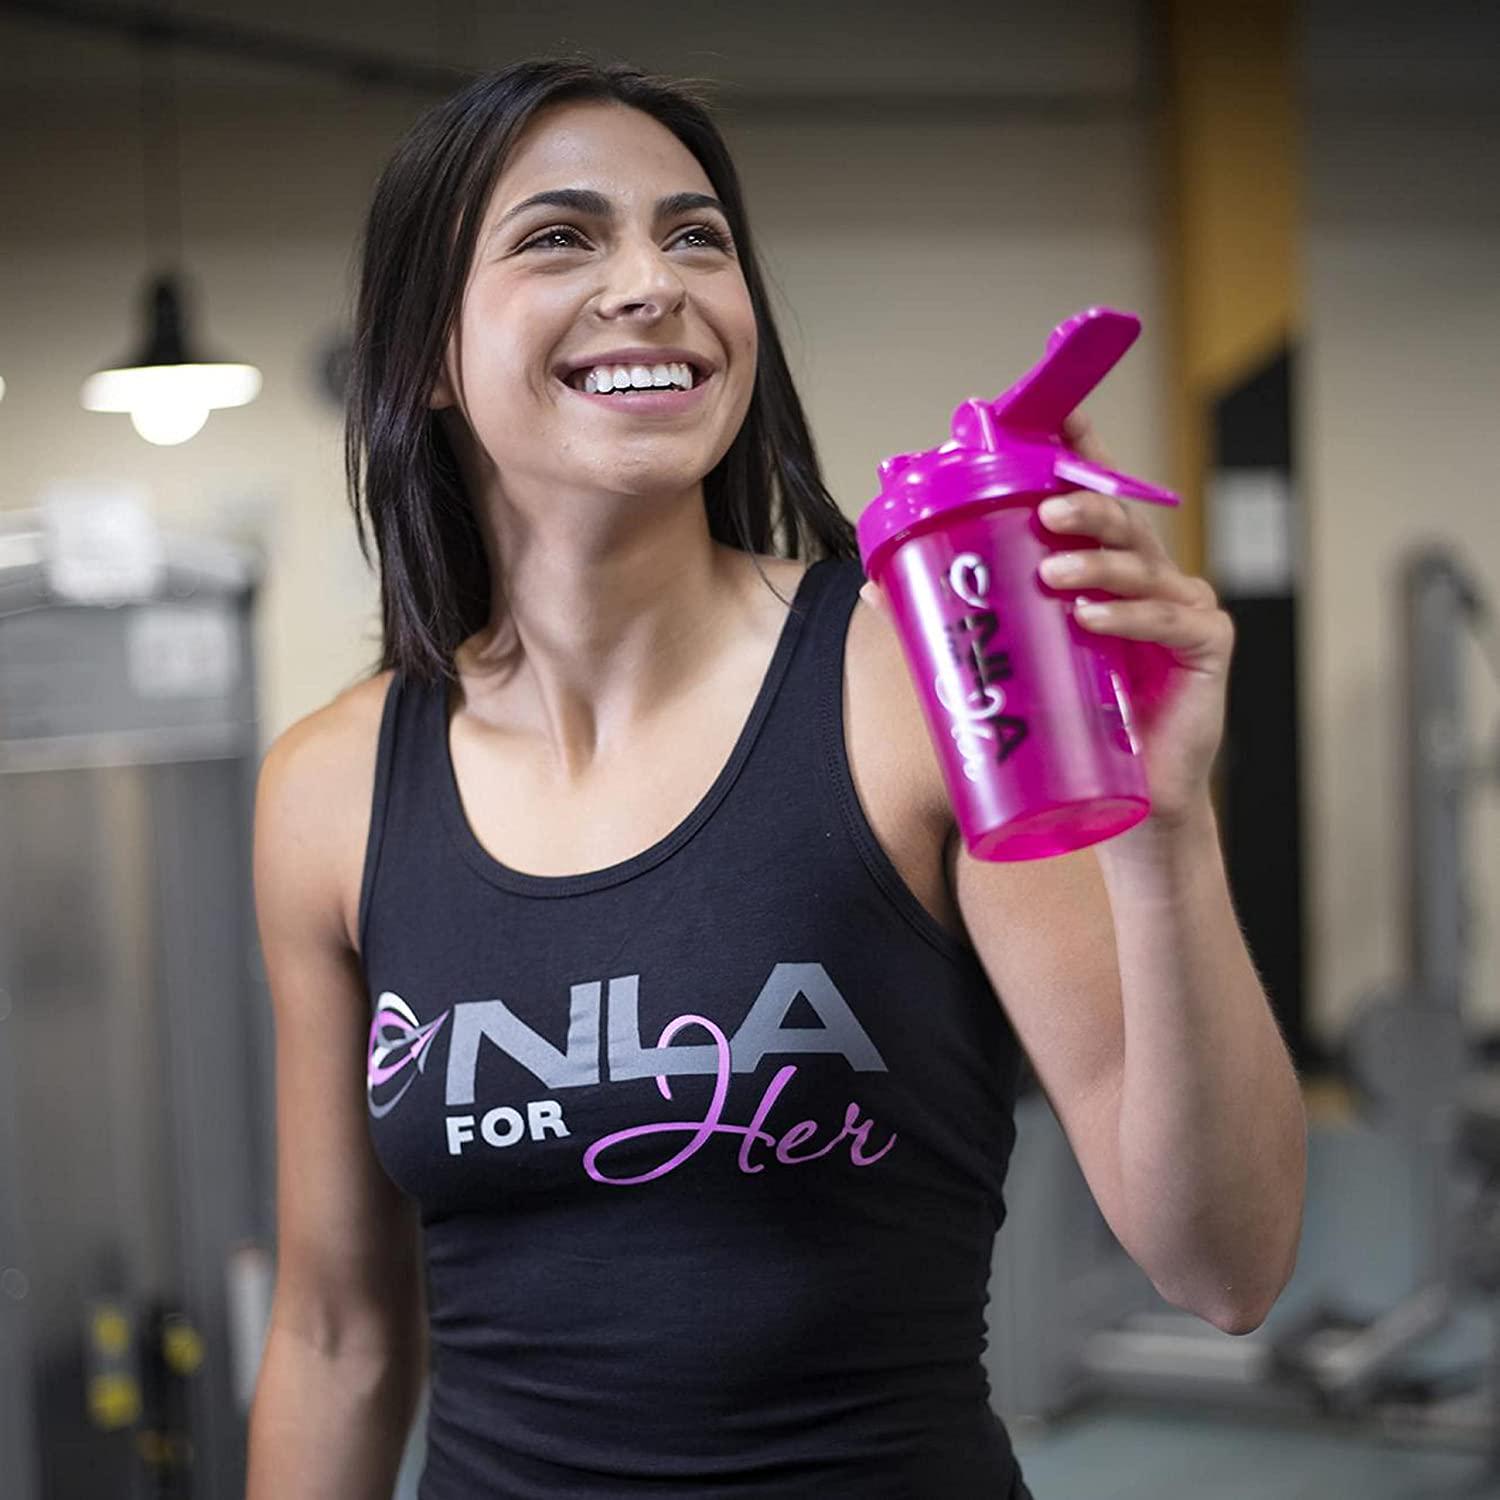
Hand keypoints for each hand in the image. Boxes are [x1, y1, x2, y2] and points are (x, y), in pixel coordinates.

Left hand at [859, 413, 1232, 829]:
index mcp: (1106, 570)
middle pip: (1121, 522)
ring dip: (1095, 563)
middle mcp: (1150, 577)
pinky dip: (1129, 616)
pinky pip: (1168, 620)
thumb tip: (874, 586)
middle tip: (1042, 508)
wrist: (1128, 805)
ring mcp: (1183, 608)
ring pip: (1142, 566)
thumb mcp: (1013, 664)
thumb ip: (951, 619)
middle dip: (1082, 505)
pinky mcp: (1206, 646)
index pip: (1096, 498)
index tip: (1061, 419)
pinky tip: (1092, 619)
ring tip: (1052, 574)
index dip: (1083, 454)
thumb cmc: (1073, 727)